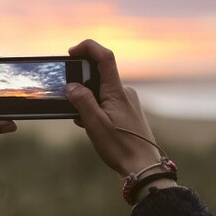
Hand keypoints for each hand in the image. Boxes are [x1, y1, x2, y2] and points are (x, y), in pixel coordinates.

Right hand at [64, 39, 164, 176]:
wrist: (144, 167)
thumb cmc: (121, 147)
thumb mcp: (95, 124)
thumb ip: (82, 101)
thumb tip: (71, 86)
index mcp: (117, 91)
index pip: (104, 57)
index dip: (87, 48)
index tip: (71, 52)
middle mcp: (125, 92)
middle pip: (99, 75)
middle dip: (82, 84)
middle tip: (72, 103)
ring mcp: (128, 102)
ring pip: (102, 92)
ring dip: (88, 101)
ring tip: (83, 122)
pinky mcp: (128, 113)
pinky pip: (108, 103)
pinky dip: (96, 110)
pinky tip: (92, 127)